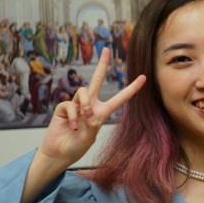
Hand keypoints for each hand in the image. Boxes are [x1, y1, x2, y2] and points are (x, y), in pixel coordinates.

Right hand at [19, 48, 144, 202]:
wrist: (59, 153)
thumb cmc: (77, 146)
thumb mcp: (91, 135)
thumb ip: (92, 121)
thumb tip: (85, 108)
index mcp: (102, 112)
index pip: (120, 98)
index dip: (132, 89)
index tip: (144, 78)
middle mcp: (89, 105)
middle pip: (96, 80)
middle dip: (102, 65)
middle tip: (106, 49)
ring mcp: (76, 105)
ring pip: (83, 91)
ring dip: (84, 105)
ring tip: (83, 119)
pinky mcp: (64, 108)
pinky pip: (70, 104)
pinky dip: (74, 116)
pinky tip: (73, 126)